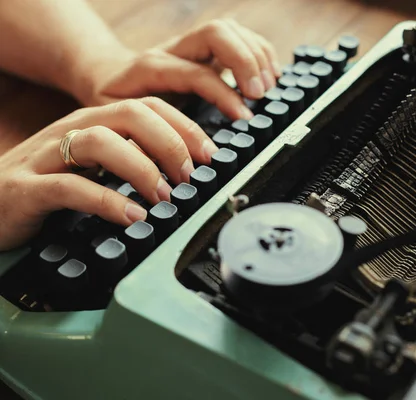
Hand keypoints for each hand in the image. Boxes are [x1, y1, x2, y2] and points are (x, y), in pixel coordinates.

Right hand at [0, 97, 216, 250]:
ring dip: (141, 169)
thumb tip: (183, 171)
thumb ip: (130, 160)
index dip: (184, 127)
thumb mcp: (93, 166)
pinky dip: (107, 201)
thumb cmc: (47, 186)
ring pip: (100, 142)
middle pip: (129, 115)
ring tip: (164, 198)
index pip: (147, 107)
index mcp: (93, 122)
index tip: (210, 155)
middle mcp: (72, 130)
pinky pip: (70, 188)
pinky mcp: (27, 188)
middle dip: (169, 143)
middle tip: (190, 176)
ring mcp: (47, 156)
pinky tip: (132, 217)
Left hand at [74, 19, 280, 120]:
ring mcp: (192, 45)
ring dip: (257, 54)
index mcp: (153, 67)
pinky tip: (268, 75)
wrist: (105, 75)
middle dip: (245, 61)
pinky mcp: (206, 48)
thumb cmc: (111, 102)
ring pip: (231, 30)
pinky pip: (239, 36)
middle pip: (216, 33)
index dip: (224, 93)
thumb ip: (138, 140)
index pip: (197, 72)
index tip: (244, 117)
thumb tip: (163, 165)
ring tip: (269, 86)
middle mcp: (174, 49)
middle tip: (261, 94)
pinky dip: (259, 52)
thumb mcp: (116, 122)